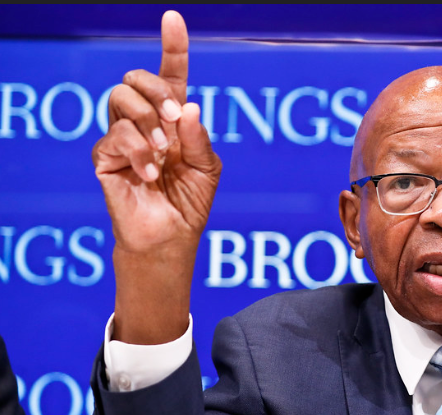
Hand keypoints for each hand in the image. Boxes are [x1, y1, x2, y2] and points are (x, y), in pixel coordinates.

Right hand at [91, 11, 220, 343]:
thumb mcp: (208, 168)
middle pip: (135, 77)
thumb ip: (199, 137)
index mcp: (173, 118)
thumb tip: (184, 106)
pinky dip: (139, 153)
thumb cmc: (190, 202)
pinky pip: (116, 135)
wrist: (170, 236)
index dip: (172, 46)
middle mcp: (145, 121)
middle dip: (155, 90)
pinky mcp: (104, 156)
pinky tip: (149, 175)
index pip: (170, 75)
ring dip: (147, 122)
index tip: (173, 18)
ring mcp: (122, 136)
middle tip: (173, 118)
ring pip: (120, 98)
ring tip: (163, 154)